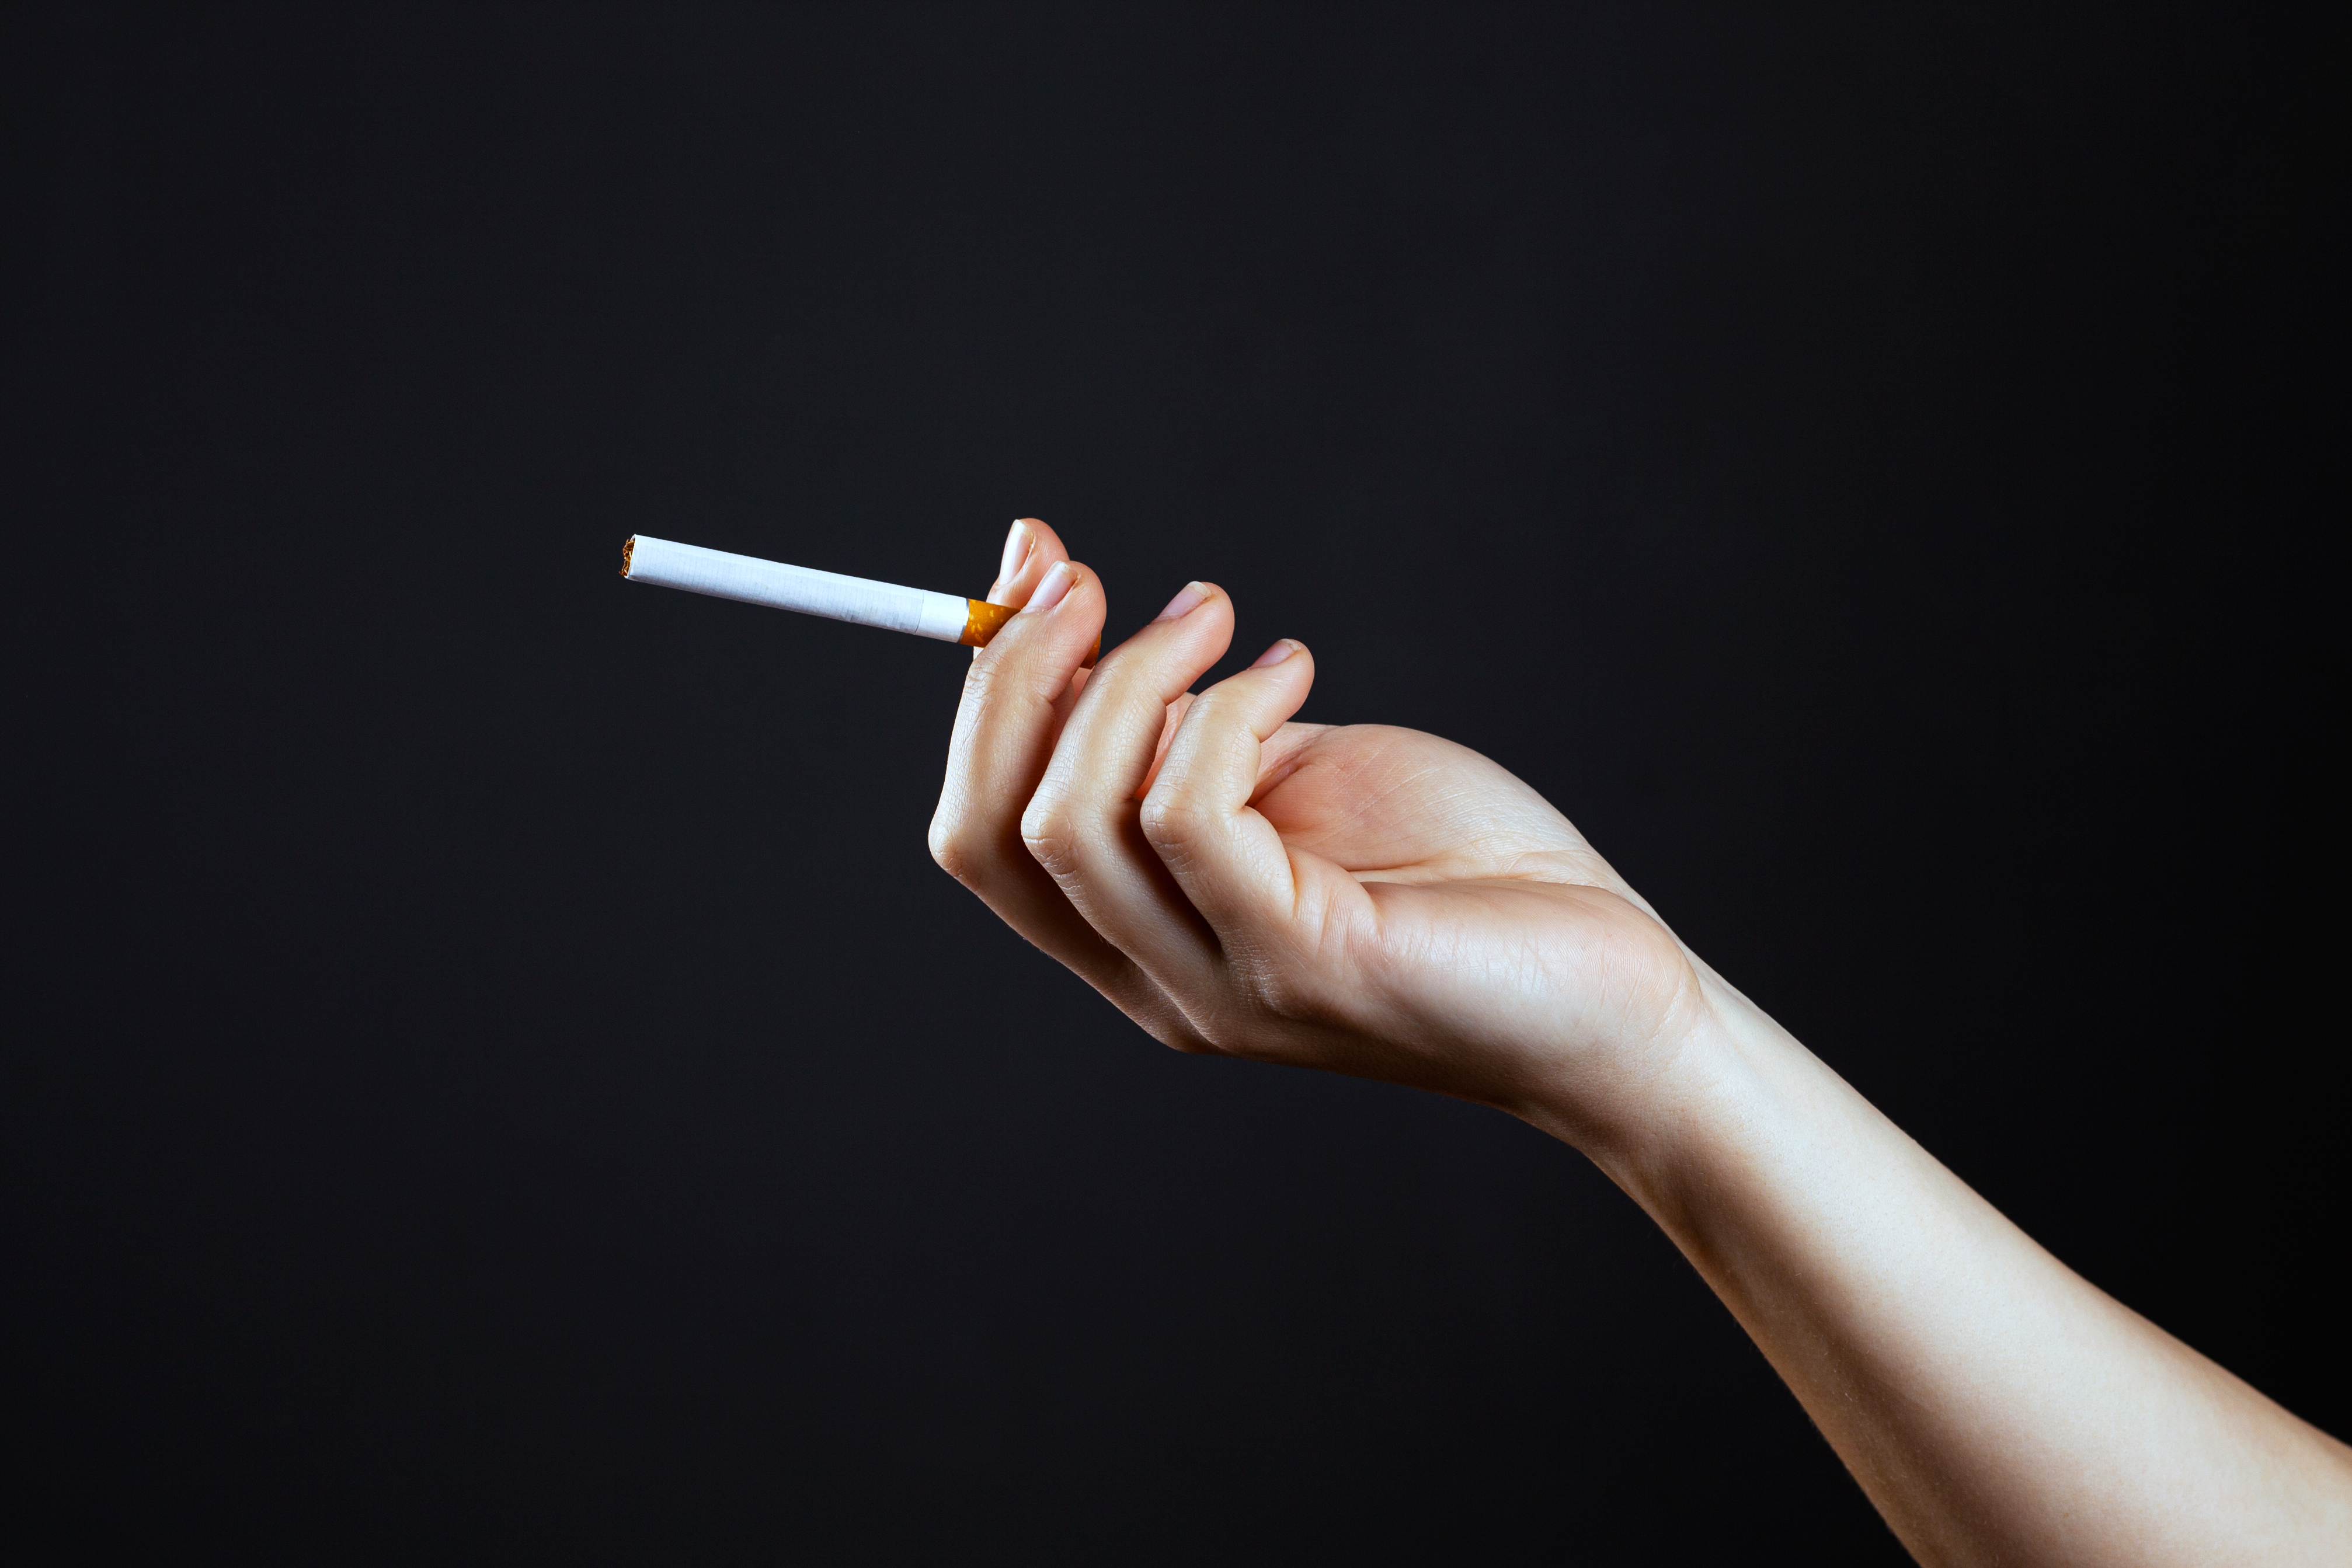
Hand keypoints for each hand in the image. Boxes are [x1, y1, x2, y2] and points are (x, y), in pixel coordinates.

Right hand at [929, 520, 1710, 1147]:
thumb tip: (1048, 580)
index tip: (1038, 566)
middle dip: (1015, 679)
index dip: (983, 690)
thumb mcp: (1285, 765)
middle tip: (1087, 579)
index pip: (978, 833)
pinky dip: (1223, 716)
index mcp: (1136, 940)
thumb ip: (1174, 714)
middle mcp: (1155, 980)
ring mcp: (1222, 985)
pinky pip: (1191, 819)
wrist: (1604, 988)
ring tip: (1216, 617)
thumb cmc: (1456, 873)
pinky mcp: (1304, 963)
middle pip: (988, 834)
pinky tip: (1293, 676)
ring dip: (1128, 680)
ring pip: (1071, 823)